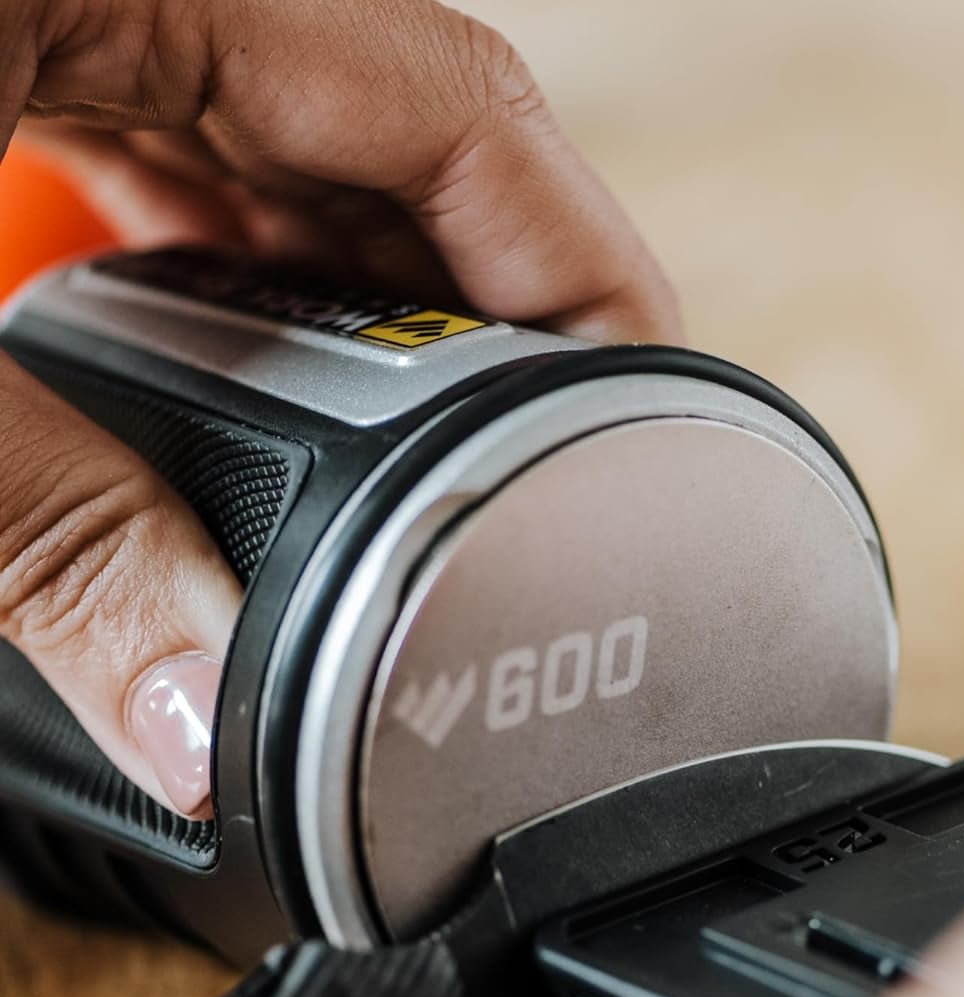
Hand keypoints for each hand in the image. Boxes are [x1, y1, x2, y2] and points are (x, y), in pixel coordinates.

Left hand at [0, 0, 676, 815]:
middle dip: (487, 316)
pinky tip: (232, 361)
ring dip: (363, 303)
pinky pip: (195, 133)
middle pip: (408, 135)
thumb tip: (191, 712)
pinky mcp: (25, 24)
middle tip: (533, 476)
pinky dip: (239, 257)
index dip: (585, 265)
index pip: (461, 103)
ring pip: (306, 141)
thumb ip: (29, 523)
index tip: (652, 402)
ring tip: (400, 452)